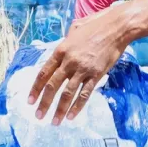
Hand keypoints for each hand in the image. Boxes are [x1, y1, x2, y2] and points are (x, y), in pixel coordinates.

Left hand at [27, 3, 132, 124]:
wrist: (117, 27)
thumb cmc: (96, 24)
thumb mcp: (75, 29)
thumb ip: (65, 42)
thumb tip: (61, 51)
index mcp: (61, 50)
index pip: (44, 73)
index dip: (36, 88)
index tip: (30, 101)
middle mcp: (69, 61)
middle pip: (53, 86)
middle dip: (44, 103)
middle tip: (38, 116)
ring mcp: (83, 69)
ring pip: (67, 93)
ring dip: (59, 109)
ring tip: (54, 122)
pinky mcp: (96, 74)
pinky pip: (85, 94)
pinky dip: (77, 106)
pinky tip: (71, 116)